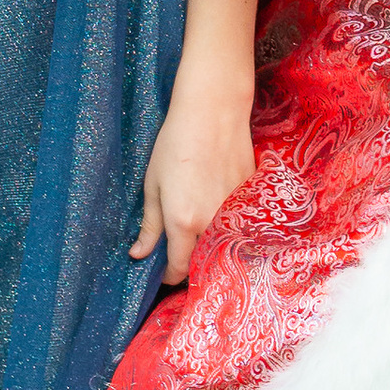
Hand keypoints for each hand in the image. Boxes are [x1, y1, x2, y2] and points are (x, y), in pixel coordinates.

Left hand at [133, 81, 257, 285]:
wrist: (213, 113)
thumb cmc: (175, 146)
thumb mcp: (153, 186)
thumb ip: (149, 226)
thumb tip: (138, 255)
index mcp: (183, 222)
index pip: (180, 268)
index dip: (170, 276)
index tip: (164, 274)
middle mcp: (212, 223)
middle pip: (205, 260)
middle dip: (193, 263)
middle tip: (181, 252)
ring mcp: (235, 212)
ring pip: (224, 244)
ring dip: (212, 246)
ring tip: (200, 231)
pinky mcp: (251, 198)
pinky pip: (239, 224)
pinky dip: (228, 225)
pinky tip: (218, 207)